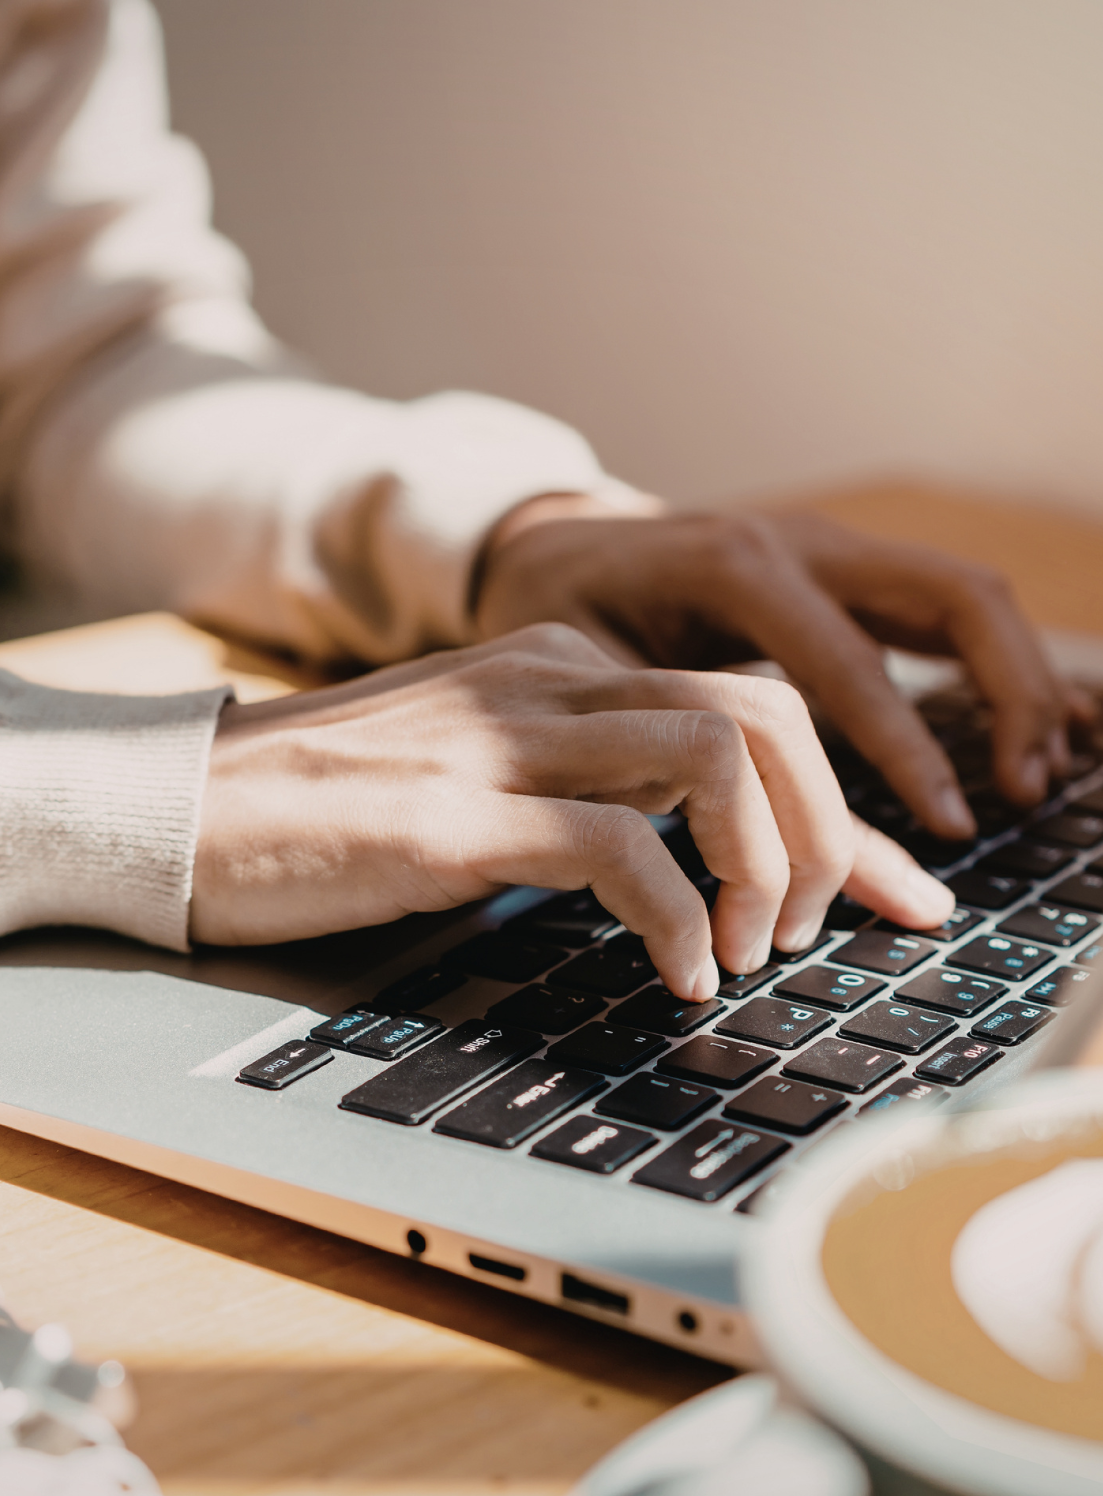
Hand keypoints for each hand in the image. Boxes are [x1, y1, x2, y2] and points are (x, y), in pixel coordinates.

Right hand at [192, 624, 951, 996]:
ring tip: (751, 950)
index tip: (879, 895)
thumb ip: (584, 778)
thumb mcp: (480, 768)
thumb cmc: (327, 807)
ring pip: (714, 753)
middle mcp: (543, 680)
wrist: (181, 806)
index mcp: (556, 665)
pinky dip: (680, 918)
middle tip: (813, 927)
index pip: (750, 700)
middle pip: (765, 712)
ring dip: (769, 865)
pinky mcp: (452, 816)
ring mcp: (498, 739)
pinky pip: (619, 847)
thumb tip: (694, 851)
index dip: (840, 805)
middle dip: (830, 828)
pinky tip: (679, 973)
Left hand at [474, 501, 1085, 838]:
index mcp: (737, 566)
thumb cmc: (563, 616)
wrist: (553, 541)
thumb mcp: (598, 684)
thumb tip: (744, 862)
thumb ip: (678, 752)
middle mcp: (803, 541)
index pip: (854, 664)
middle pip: (954, 596)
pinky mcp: (844, 568)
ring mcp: (832, 545)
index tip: (950, 825)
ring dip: (1018, 675)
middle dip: (1011, 690)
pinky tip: (1012, 726)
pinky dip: (989, 663)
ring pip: (965, 593)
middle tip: (1027, 785)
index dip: (907, 750)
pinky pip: (941, 604)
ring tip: (1035, 768)